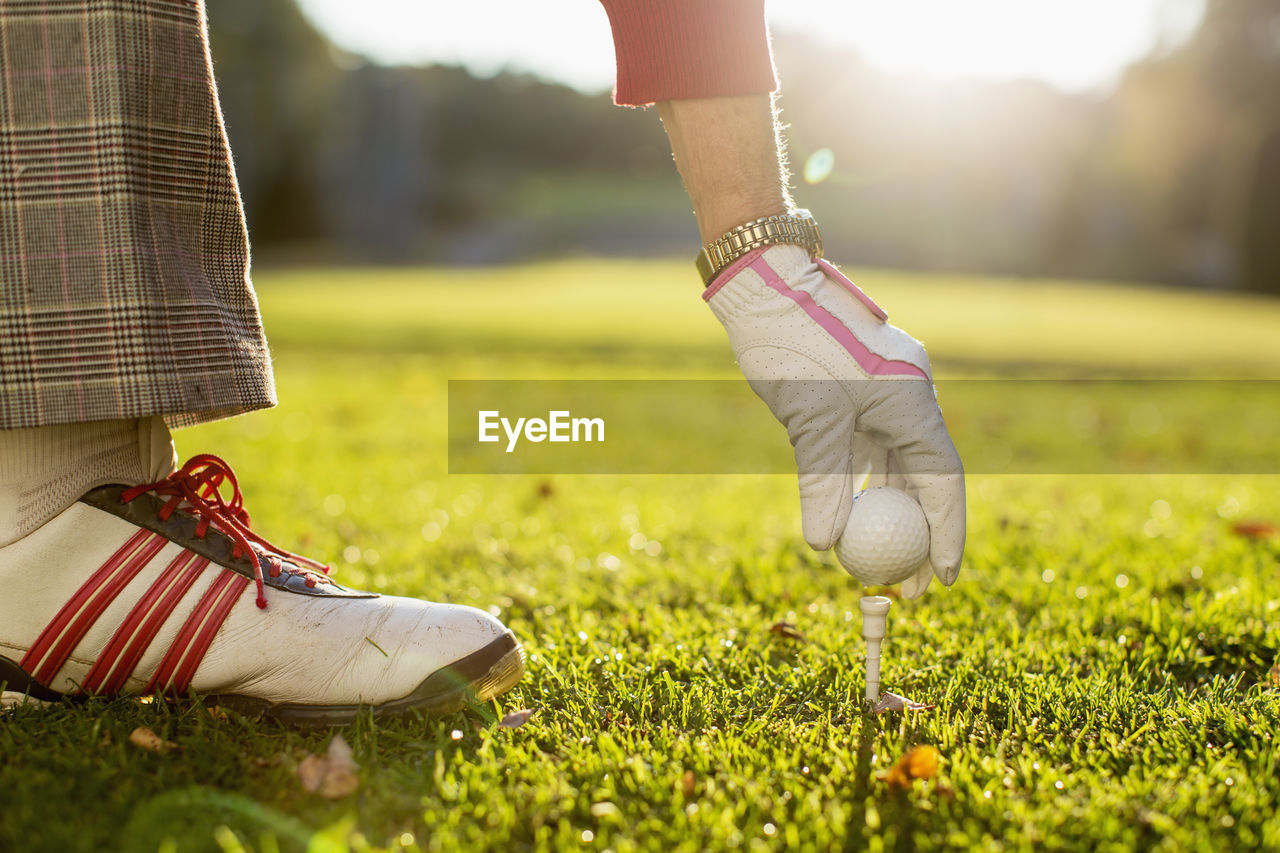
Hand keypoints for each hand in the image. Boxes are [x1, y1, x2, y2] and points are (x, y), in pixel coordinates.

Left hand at [705, 245, 964, 597]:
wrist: (768, 284)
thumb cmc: (793, 344)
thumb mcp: (808, 419)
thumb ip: (821, 482)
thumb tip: (823, 545)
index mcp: (912, 399)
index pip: (942, 478)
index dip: (946, 531)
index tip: (943, 578)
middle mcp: (907, 395)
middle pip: (925, 476)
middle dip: (921, 533)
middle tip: (912, 586)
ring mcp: (884, 391)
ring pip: (896, 463)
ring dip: (889, 512)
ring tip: (879, 563)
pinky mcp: (858, 390)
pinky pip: (870, 448)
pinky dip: (862, 484)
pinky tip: (850, 519)